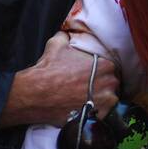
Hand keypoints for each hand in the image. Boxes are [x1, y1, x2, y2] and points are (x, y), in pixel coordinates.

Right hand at [0, 32, 119, 127]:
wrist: (36, 93)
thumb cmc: (48, 69)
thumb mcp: (57, 44)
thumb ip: (67, 36)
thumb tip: (67, 33)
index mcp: (105, 64)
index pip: (109, 68)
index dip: (100, 72)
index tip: (91, 76)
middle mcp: (110, 82)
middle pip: (111, 83)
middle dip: (101, 85)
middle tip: (87, 88)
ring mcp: (107, 100)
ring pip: (109, 98)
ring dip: (101, 99)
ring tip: (86, 99)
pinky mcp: (99, 115)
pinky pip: (103, 113)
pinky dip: (96, 112)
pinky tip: (85, 109)